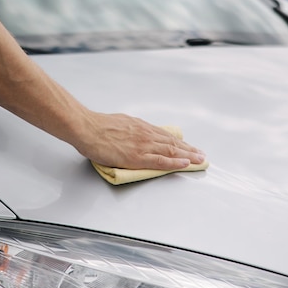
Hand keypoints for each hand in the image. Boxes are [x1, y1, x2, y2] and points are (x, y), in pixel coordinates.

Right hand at [73, 111, 205, 169]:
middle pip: (172, 142)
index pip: (164, 135)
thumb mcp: (118, 124)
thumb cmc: (96, 126)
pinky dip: (175, 162)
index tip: (188, 146)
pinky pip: (161, 160)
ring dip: (188, 156)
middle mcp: (145, 134)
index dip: (178, 142)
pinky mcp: (137, 156)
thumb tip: (130, 134)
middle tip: (201, 155)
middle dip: (189, 149)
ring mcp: (143, 145)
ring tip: (199, 160)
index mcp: (140, 127)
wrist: (87, 128)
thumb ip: (128, 130)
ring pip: (171, 151)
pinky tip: (185, 164)